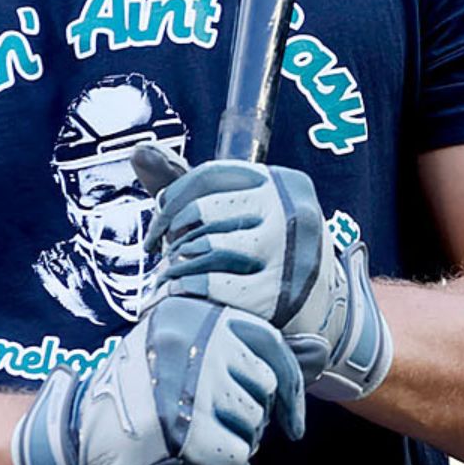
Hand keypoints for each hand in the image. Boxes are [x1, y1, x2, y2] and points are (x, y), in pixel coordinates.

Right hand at [11, 294, 303, 464]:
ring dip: (230, 451)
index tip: (291, 423)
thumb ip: (245, 353)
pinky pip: (233, 464)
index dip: (289, 388)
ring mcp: (190, 383)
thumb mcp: (186, 356)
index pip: (271, 342)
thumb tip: (322, 347)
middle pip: (263, 392)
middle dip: (245, 422)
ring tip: (191, 447)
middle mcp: (196, 339)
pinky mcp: (185, 430)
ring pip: (251, 430)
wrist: (74, 435)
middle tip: (203, 428)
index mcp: (195, 312)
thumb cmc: (137, 398)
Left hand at [136, 149, 391, 402]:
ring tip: (171, 274)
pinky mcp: (281, 295)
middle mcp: (292, 209)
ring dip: (179, 263)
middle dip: (171, 235)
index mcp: (282, 181)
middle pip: (203, 211)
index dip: (171, 201)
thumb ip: (191, 185)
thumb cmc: (265, 252)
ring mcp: (290, 252)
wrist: (325, 313)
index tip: (158, 226)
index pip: (207, 177)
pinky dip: (192, 287)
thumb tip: (138, 151)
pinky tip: (184, 292)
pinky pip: (218, 285)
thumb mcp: (241, 210)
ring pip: (209, 245)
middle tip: (162, 256)